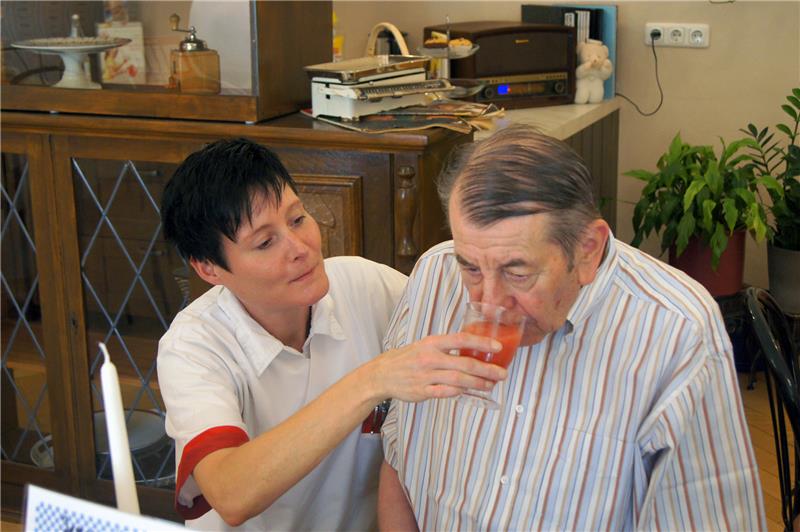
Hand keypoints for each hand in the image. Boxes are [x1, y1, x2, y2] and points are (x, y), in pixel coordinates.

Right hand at [369, 333, 507, 401]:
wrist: (383, 374)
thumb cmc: (408, 359)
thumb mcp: (425, 346)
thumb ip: (446, 348)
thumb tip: (473, 350)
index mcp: (432, 343)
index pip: (461, 339)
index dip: (481, 342)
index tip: (498, 346)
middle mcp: (430, 358)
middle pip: (464, 363)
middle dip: (486, 369)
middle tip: (502, 373)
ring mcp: (426, 375)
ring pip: (458, 380)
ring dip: (477, 383)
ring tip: (490, 385)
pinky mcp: (422, 391)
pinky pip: (445, 393)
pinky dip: (459, 392)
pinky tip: (469, 392)